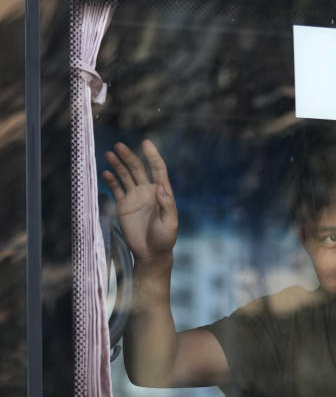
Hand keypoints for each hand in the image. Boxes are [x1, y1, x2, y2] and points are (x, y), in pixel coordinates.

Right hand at [102, 140, 177, 264]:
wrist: (151, 253)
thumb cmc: (165, 238)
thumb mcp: (170, 222)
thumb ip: (166, 205)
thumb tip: (160, 188)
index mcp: (162, 192)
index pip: (158, 169)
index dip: (152, 156)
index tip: (146, 142)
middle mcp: (148, 191)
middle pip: (138, 169)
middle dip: (129, 157)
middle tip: (119, 146)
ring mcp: (135, 197)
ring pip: (125, 176)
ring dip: (118, 165)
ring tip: (109, 154)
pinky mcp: (124, 205)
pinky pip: (116, 189)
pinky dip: (111, 180)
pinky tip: (106, 172)